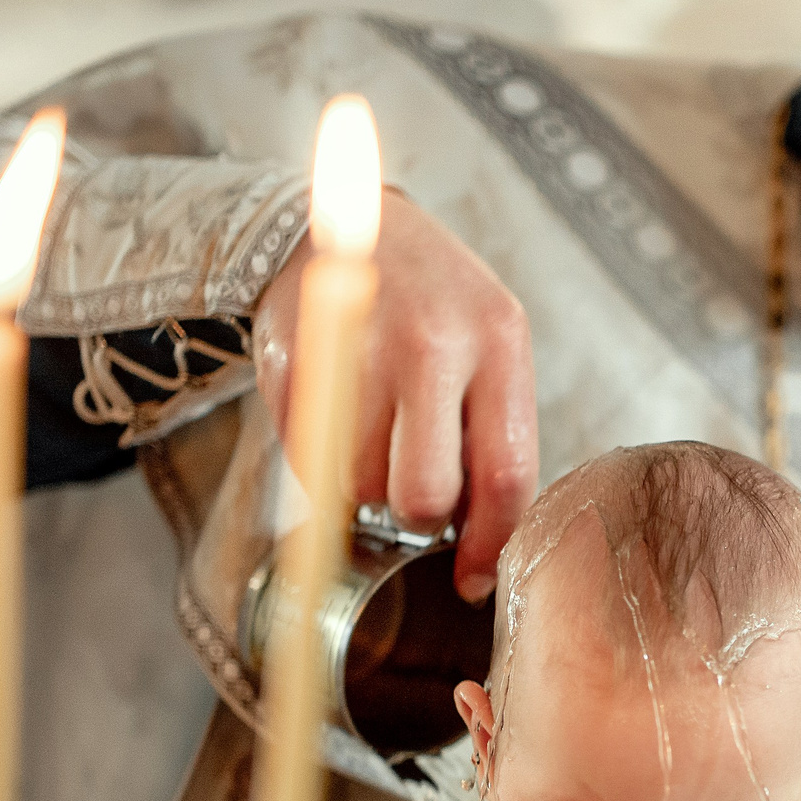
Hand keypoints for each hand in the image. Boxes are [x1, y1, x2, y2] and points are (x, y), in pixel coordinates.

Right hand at [254, 193, 538, 600]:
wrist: (351, 222)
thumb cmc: (436, 303)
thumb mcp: (490, 344)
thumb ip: (493, 435)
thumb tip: (481, 550)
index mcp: (498, 340)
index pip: (505, 475)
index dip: (489, 545)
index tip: (472, 578)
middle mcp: (432, 341)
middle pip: (424, 496)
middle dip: (417, 517)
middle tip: (411, 491)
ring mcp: (357, 346)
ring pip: (359, 487)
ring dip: (363, 487)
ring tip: (374, 433)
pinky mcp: (295, 356)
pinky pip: (306, 458)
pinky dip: (319, 460)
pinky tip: (337, 412)